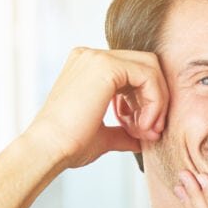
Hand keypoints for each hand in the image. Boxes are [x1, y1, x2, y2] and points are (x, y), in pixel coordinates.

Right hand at [24, 47, 166, 168]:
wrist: (49, 149)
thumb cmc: (69, 145)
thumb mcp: (103, 135)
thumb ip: (124, 131)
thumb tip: (143, 138)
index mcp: (89, 68)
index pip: (134, 73)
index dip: (147, 101)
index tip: (146, 130)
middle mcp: (92, 57)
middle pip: (146, 65)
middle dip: (157, 99)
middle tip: (153, 130)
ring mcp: (97, 57)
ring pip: (150, 68)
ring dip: (157, 102)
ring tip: (146, 131)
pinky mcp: (106, 65)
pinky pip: (148, 75)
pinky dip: (154, 101)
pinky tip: (142, 124)